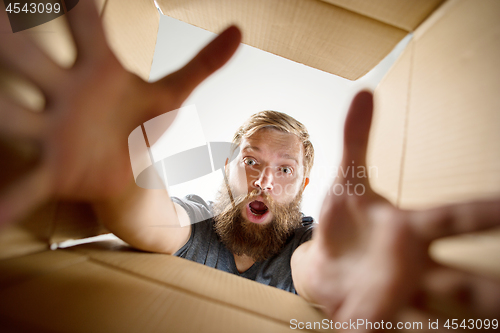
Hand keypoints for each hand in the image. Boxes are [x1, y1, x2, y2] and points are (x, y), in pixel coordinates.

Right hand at [0, 1, 240, 225]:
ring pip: (17, 117)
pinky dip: (7, 203)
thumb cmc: (141, 124)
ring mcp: (54, 133)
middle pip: (35, 62)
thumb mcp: (172, 94)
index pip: (86, 27)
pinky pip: (25, 189)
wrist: (127, 170)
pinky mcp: (54, 171)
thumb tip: (240, 30)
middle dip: (14, 43)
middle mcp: (66, 94)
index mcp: (97, 70)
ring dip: (2, 111)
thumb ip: (203, 63)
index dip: (77, 4)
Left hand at [295, 91, 499, 330]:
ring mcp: (399, 296)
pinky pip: (397, 331)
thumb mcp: (348, 182)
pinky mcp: (376, 319)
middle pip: (465, 280)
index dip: (487, 212)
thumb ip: (357, 140)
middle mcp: (414, 266)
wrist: (324, 267)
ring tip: (491, 328)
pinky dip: (395, 332)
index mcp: (410, 230)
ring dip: (468, 323)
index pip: (454, 217)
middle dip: (492, 291)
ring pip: (443, 315)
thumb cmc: (346, 225)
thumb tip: (364, 91)